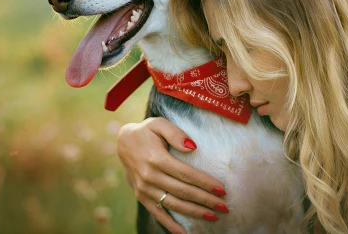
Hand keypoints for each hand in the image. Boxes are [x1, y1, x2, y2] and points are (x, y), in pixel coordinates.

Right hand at [117, 117, 228, 233]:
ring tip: (213, 216)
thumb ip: (175, 133)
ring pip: (173, 204)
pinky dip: (170, 225)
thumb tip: (193, 147)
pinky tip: (185, 233)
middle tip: (224, 206)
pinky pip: (157, 213)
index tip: (222, 190)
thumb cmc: (146, 132)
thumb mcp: (159, 123)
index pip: (186, 174)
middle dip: (205, 200)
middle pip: (183, 191)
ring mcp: (144, 189)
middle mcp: (150, 176)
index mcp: (156, 158)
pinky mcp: (141, 197)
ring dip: (194, 212)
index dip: (205, 183)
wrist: (123, 143)